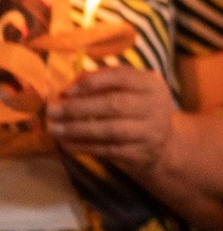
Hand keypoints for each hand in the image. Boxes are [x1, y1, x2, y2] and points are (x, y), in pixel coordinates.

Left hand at [44, 63, 175, 179]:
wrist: (162, 145)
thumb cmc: (136, 110)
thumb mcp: (128, 90)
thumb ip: (103, 81)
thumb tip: (69, 87)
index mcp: (151, 84)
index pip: (121, 77)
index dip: (92, 82)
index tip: (66, 91)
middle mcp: (156, 106)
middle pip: (114, 104)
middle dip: (79, 108)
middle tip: (52, 111)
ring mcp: (151, 131)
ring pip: (111, 130)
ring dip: (78, 129)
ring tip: (55, 129)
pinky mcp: (142, 153)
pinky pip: (109, 150)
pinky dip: (85, 147)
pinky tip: (67, 144)